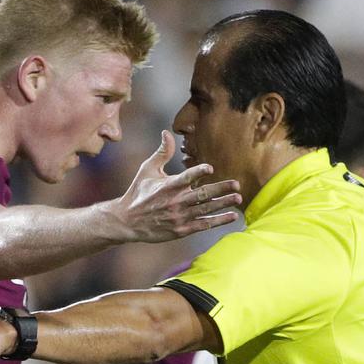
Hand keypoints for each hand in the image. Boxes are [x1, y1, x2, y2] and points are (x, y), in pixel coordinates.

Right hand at [112, 131, 239, 242]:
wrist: (126, 221)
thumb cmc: (138, 193)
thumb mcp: (147, 170)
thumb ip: (161, 152)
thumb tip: (167, 133)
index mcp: (168, 185)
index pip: (186, 177)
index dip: (198, 172)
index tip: (210, 168)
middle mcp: (175, 201)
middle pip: (202, 194)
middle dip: (221, 189)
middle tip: (236, 184)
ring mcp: (179, 217)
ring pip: (206, 209)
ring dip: (223, 204)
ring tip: (238, 198)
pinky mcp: (181, 230)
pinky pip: (203, 224)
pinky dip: (218, 220)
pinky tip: (232, 216)